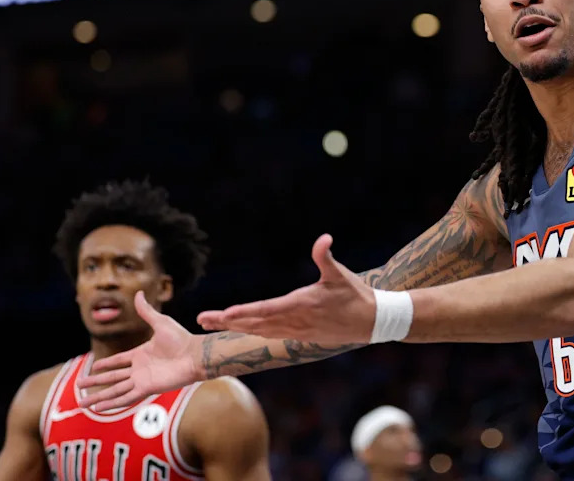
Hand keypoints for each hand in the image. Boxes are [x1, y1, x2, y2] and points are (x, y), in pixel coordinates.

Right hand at [77, 291, 203, 410]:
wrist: (195, 355)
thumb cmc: (182, 339)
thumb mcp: (161, 322)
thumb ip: (147, 311)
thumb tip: (138, 293)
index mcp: (141, 354)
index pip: (118, 360)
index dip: (106, 364)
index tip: (93, 366)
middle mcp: (139, 369)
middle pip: (112, 378)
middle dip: (95, 383)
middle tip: (79, 386)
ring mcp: (142, 380)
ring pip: (115, 390)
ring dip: (99, 397)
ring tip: (83, 404)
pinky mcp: (147, 388)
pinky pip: (126, 397)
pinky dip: (113, 403)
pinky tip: (101, 407)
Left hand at [197, 234, 376, 343]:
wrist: (372, 322)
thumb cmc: (356, 295)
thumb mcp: (340, 274)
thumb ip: (326, 256)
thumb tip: (324, 238)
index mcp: (301, 304)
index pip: (265, 310)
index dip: (243, 312)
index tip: (223, 314)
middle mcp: (295, 321)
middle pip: (254, 324)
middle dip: (227, 322)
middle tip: (202, 319)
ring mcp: (297, 331)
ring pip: (259, 331)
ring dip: (235, 327)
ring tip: (213, 323)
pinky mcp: (301, 336)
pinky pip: (270, 335)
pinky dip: (252, 332)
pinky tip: (242, 329)